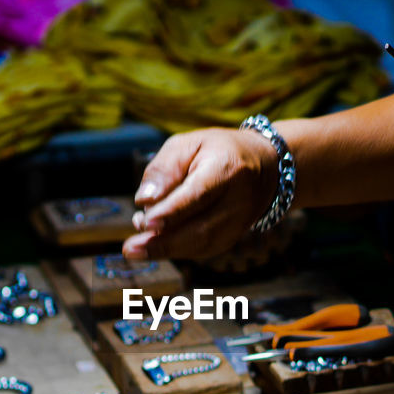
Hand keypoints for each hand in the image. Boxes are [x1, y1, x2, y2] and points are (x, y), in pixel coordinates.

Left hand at [123, 127, 277, 259]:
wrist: (262, 167)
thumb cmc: (216, 151)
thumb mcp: (188, 144)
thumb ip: (163, 168)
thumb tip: (144, 201)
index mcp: (228, 168)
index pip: (199, 194)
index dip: (173, 211)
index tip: (147, 222)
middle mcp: (239, 200)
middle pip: (200, 228)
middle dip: (162, 242)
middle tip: (131, 248)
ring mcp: (239, 223)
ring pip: (200, 245)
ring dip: (165, 249)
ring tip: (136, 246)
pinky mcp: (232, 238)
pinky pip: (201, 250)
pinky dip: (175, 250)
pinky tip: (155, 243)